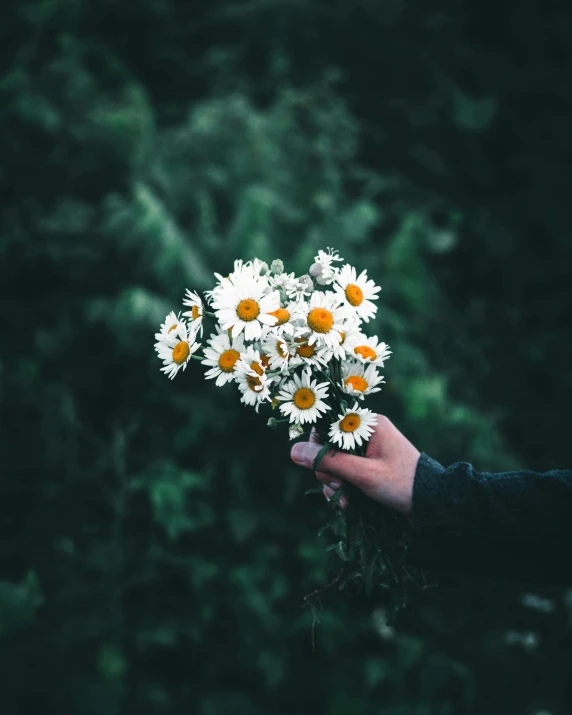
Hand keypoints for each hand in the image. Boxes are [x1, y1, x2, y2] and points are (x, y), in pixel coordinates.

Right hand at [290, 415, 419, 516]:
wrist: (433, 504)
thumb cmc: (401, 484)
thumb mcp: (363, 474)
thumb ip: (328, 461)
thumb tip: (293, 451)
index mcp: (368, 425)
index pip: (328, 424)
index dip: (317, 445)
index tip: (320, 466)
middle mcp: (367, 434)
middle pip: (329, 447)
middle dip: (328, 471)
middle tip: (338, 488)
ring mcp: (368, 451)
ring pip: (335, 463)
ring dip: (335, 484)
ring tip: (345, 501)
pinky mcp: (369, 467)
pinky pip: (346, 473)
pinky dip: (343, 488)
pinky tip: (348, 504)